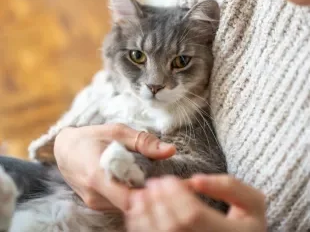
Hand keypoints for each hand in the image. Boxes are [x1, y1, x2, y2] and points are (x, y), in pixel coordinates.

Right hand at [54, 124, 175, 210]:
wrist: (64, 149)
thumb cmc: (91, 137)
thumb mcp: (117, 132)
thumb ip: (143, 142)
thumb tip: (171, 150)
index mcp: (98, 175)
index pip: (130, 200)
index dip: (154, 196)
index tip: (175, 185)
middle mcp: (95, 195)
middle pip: (133, 206)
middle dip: (158, 197)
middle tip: (183, 185)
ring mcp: (95, 203)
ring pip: (128, 208)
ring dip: (149, 199)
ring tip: (170, 186)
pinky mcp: (96, 204)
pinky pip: (121, 205)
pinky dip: (138, 198)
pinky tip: (150, 187)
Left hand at [126, 174, 265, 231]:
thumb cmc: (248, 224)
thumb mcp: (252, 202)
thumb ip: (228, 186)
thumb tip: (195, 180)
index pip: (192, 215)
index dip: (175, 194)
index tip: (167, 179)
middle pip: (173, 225)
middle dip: (158, 200)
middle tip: (152, 184)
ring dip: (145, 214)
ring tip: (141, 196)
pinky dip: (142, 226)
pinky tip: (138, 213)